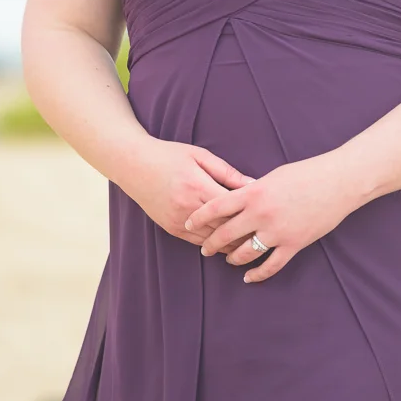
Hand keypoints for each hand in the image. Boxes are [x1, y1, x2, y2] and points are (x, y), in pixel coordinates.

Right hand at [124, 138, 254, 246]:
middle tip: (266, 234)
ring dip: (231, 243)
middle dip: (245, 232)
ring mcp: (177, 221)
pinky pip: (196, 242)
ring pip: (211, 240)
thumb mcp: (200, 156)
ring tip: (252, 243)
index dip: (251, 212)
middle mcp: (188, 207)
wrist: (134, 165)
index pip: (232, 207)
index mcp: (198, 186)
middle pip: (224, 227)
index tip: (267, 213)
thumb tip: (254, 184)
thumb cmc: (169, 155)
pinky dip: (213, 244)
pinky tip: (227, 245)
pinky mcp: (170, 228)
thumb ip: (227, 172)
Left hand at [183, 155, 354, 282]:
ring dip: (233, 258)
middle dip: (212, 243)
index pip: (216, 206)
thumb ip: (252, 189)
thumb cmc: (306, 174)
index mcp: (253, 192)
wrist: (337, 183)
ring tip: (227, 259)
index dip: (199, 217)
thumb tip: (236, 198)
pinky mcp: (293, 244)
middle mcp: (260, 213)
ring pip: (245, 252)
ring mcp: (277, 231)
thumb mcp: (273, 176)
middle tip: (205, 249)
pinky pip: (270, 265)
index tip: (187, 223)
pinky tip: (248, 277)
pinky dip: (257, 274)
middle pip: (226, 233)